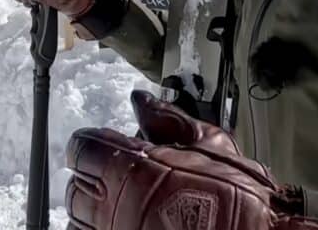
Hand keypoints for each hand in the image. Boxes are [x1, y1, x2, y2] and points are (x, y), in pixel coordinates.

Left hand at [66, 90, 317, 229]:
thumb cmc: (240, 199)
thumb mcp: (208, 145)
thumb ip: (167, 120)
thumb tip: (141, 100)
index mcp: (133, 167)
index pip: (82, 148)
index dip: (93, 145)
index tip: (104, 147)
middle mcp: (117, 203)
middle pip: (76, 187)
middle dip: (93, 179)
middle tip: (118, 178)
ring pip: (80, 221)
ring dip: (94, 211)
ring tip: (122, 206)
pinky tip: (126, 224)